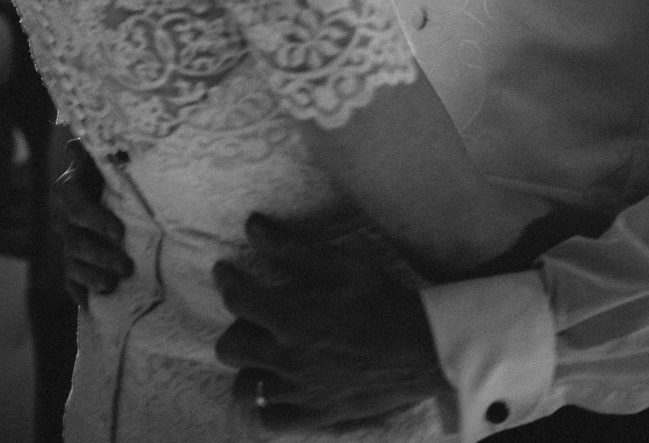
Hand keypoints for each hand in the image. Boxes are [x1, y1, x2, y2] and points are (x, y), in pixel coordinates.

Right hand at [52, 137, 132, 303]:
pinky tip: (89, 305)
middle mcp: (62, 217)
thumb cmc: (110, 166)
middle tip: (126, 266)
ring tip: (112, 286)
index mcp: (67, 189)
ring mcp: (66, 241)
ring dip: (91, 276)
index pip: (75, 206)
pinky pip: (69, 280)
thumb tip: (76, 144)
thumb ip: (94, 150)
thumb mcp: (105, 155)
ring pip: (72, 263)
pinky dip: (78, 292)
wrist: (103, 183)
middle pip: (74, 240)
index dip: (95, 220)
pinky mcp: (72, 261)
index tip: (119, 232)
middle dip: (99, 255)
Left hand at [215, 211, 447, 429]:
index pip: (235, 299)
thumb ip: (290, 247)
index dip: (226, 280)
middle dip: (236, 327)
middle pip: (230, 347)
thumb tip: (252, 226)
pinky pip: (271, 421)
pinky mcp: (318, 414)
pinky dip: (265, 408)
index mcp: (287, 317)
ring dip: (247, 368)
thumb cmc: (380, 298)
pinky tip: (274, 392)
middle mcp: (286, 357)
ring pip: (245, 387)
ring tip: (261, 355)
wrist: (423, 346)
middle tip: (253, 318)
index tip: (225, 271)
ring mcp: (300, 391)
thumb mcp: (337, 262)